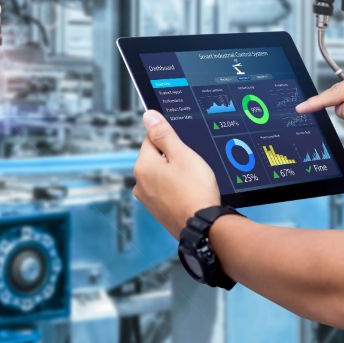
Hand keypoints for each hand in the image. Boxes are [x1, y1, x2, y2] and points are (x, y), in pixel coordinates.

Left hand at [133, 110, 220, 237]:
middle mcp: (139, 183)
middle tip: (192, 166)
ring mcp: (147, 199)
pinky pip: (166, 191)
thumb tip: (148, 116)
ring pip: (162, 175)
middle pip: (156, 157)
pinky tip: (190, 193)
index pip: (151, 138)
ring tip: (193, 181)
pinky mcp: (158, 211)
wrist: (204, 227)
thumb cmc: (195, 189)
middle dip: (173, 158)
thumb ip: (164, 134)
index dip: (171, 140)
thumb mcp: (182, 154)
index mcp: (142, 166)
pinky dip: (177, 189)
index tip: (185, 148)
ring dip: (176, 174)